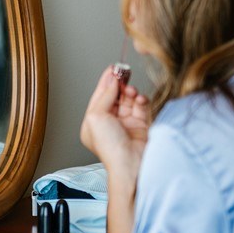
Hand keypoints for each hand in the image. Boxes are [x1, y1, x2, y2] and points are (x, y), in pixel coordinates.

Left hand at [79, 67, 149, 191]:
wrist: (131, 163)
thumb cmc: (110, 147)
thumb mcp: (97, 116)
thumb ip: (104, 96)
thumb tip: (112, 81)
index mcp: (93, 123)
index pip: (99, 97)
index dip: (106, 82)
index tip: (113, 68)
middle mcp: (108, 124)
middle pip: (114, 97)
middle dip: (119, 85)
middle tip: (125, 73)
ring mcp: (125, 125)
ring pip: (128, 101)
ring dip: (130, 92)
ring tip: (131, 90)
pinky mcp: (140, 126)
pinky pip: (141, 108)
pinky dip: (141, 101)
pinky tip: (140, 99)